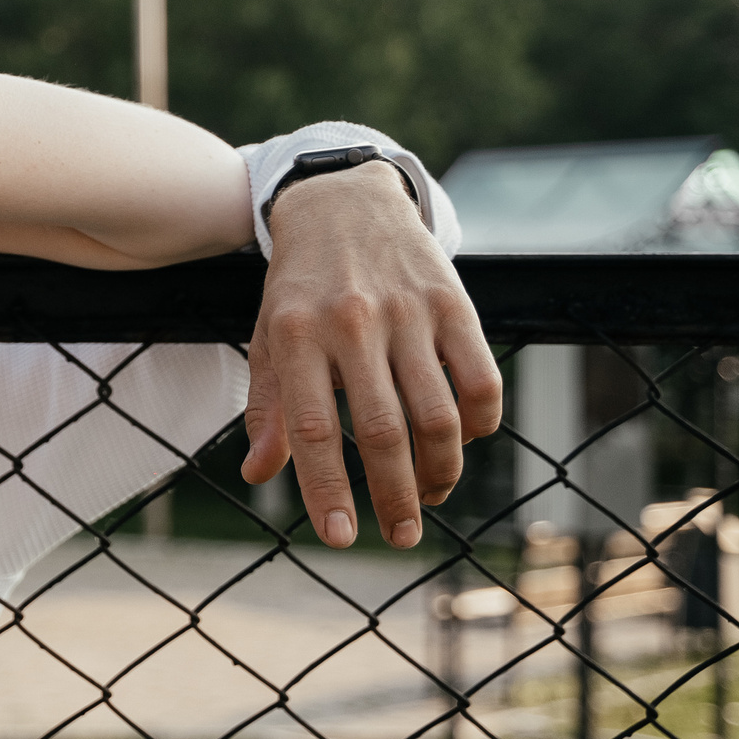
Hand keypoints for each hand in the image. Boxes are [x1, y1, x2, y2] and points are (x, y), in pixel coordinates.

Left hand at [240, 160, 502, 548]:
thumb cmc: (300, 286)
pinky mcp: (453, 301)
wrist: (342, 201)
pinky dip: (479, 424)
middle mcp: (351, 323)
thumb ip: (267, 406)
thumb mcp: (269, 337)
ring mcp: (407, 311)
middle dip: (395, 496)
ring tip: (429, 494)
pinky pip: (480, 379)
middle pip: (383, 431)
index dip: (327, 490)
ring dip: (440, 470)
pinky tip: (464, 441)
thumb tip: (257, 474)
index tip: (342, 538)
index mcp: (296, 335)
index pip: (314, 430)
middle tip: (402, 536)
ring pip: (438, 414)